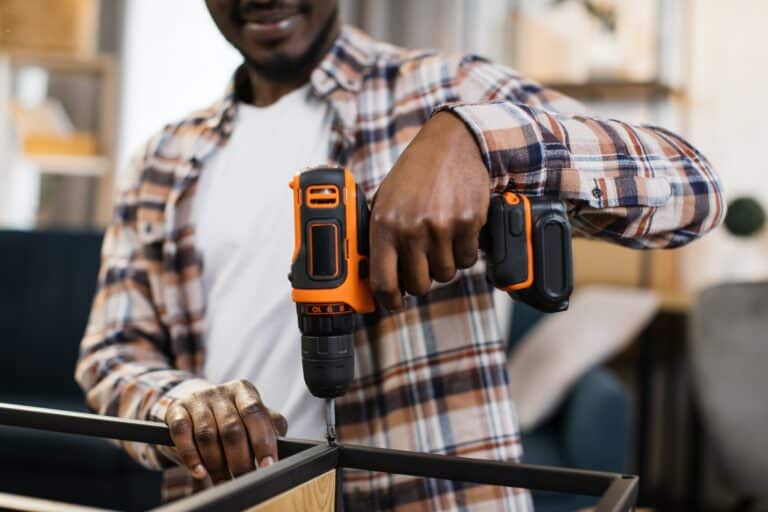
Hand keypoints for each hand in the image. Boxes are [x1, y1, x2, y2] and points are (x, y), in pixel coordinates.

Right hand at [165, 379, 287, 482]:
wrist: (194, 407)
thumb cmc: (231, 417)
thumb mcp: (251, 418)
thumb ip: (268, 427)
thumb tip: (281, 448)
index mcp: (244, 390)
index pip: (255, 413)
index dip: (263, 441)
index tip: (268, 465)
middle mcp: (221, 391)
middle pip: (231, 428)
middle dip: (240, 459)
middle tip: (245, 477)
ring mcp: (197, 399)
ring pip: (207, 435)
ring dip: (217, 464)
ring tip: (224, 480)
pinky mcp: (176, 410)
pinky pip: (182, 434)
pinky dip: (191, 456)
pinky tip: (201, 472)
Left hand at [370, 112, 489, 309]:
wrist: (451, 144)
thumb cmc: (415, 174)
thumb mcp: (385, 200)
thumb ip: (380, 235)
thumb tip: (376, 274)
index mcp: (384, 225)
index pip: (383, 282)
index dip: (390, 300)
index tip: (395, 302)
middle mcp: (411, 229)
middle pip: (419, 285)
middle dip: (421, 280)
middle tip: (422, 264)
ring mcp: (442, 228)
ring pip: (446, 274)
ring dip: (444, 264)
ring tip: (440, 239)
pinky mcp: (468, 224)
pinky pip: (468, 259)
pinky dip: (464, 251)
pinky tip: (457, 231)